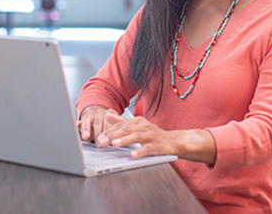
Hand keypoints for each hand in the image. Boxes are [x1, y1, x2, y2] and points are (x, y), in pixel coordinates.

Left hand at [78, 105, 118, 141]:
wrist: (99, 114)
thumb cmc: (90, 125)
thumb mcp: (83, 127)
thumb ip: (79, 128)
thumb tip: (77, 124)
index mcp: (88, 116)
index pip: (86, 120)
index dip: (86, 128)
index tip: (85, 137)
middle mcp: (97, 113)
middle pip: (97, 123)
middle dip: (97, 134)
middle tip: (97, 144)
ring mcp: (106, 113)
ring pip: (107, 123)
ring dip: (107, 133)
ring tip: (106, 143)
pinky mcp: (114, 114)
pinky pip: (115, 122)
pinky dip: (115, 130)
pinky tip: (115, 138)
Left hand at [97, 113, 216, 163]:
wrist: (174, 141)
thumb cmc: (152, 135)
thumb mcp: (136, 126)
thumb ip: (121, 121)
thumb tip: (107, 116)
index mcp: (137, 121)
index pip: (120, 125)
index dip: (108, 131)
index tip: (97, 138)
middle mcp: (143, 126)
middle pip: (126, 130)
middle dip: (112, 136)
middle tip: (101, 142)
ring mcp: (151, 135)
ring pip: (136, 137)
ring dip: (124, 140)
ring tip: (114, 144)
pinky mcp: (157, 146)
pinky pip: (148, 148)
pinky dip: (140, 151)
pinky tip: (132, 155)